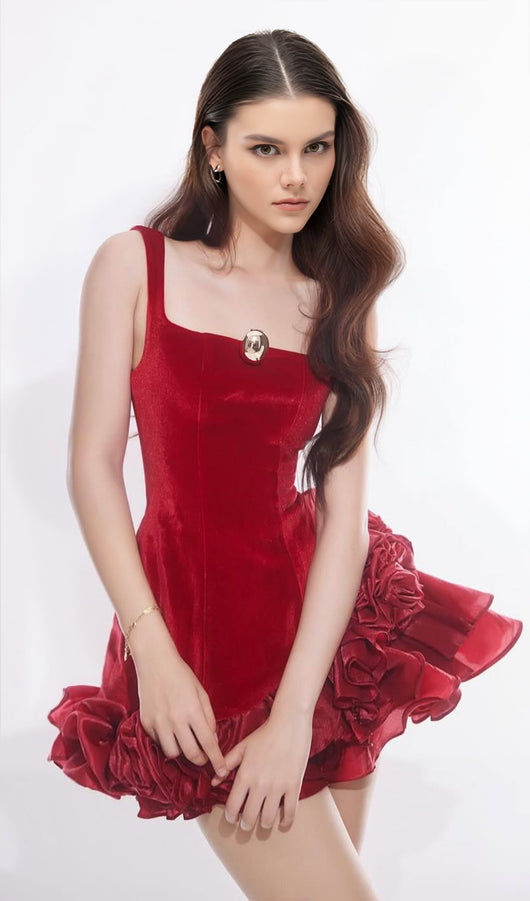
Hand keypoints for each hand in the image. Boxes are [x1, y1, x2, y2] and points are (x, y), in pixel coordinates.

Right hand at [133, 616, 227, 779]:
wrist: (155, 663)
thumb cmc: (182, 675)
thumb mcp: (201, 693)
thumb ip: (208, 717)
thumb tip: (212, 739)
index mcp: (192, 711)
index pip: (208, 743)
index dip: (217, 760)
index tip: (222, 771)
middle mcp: (175, 720)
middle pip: (191, 754)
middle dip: (201, 760)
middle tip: (205, 758)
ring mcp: (158, 723)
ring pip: (173, 753)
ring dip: (182, 751)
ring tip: (185, 741)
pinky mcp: (146, 723)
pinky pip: (158, 742)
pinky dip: (166, 740)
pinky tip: (170, 729)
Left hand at [211, 708, 312, 830]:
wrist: (289, 723)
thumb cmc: (264, 734)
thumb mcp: (242, 747)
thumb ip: (227, 763)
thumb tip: (213, 780)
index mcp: (245, 775)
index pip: (232, 805)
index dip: (230, 816)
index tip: (232, 818)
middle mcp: (259, 784)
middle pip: (249, 817)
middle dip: (245, 824)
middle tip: (246, 824)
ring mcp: (277, 787)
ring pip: (268, 818)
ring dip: (264, 824)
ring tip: (263, 822)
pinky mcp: (293, 786)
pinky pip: (290, 812)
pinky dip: (286, 821)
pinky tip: (283, 822)